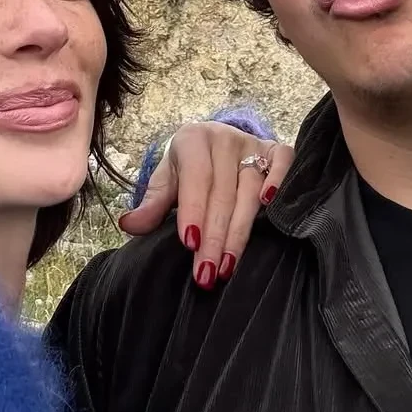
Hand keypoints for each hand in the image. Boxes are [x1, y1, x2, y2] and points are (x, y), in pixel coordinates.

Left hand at [118, 121, 292, 288]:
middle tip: (207, 273)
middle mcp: (224, 138)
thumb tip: (128, 225)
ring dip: (240, 231)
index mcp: (192, 139)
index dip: (194, 211)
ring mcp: (252, 143)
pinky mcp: (275, 150)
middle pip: (223, 192)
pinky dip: (280, 183)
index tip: (191, 244)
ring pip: (250, 188)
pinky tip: (270, 210)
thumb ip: (152, 204)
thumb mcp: (167, 181)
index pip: (196, 178)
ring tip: (228, 265)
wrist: (216, 144)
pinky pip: (283, 163)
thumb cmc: (189, 168)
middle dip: (214, 237)